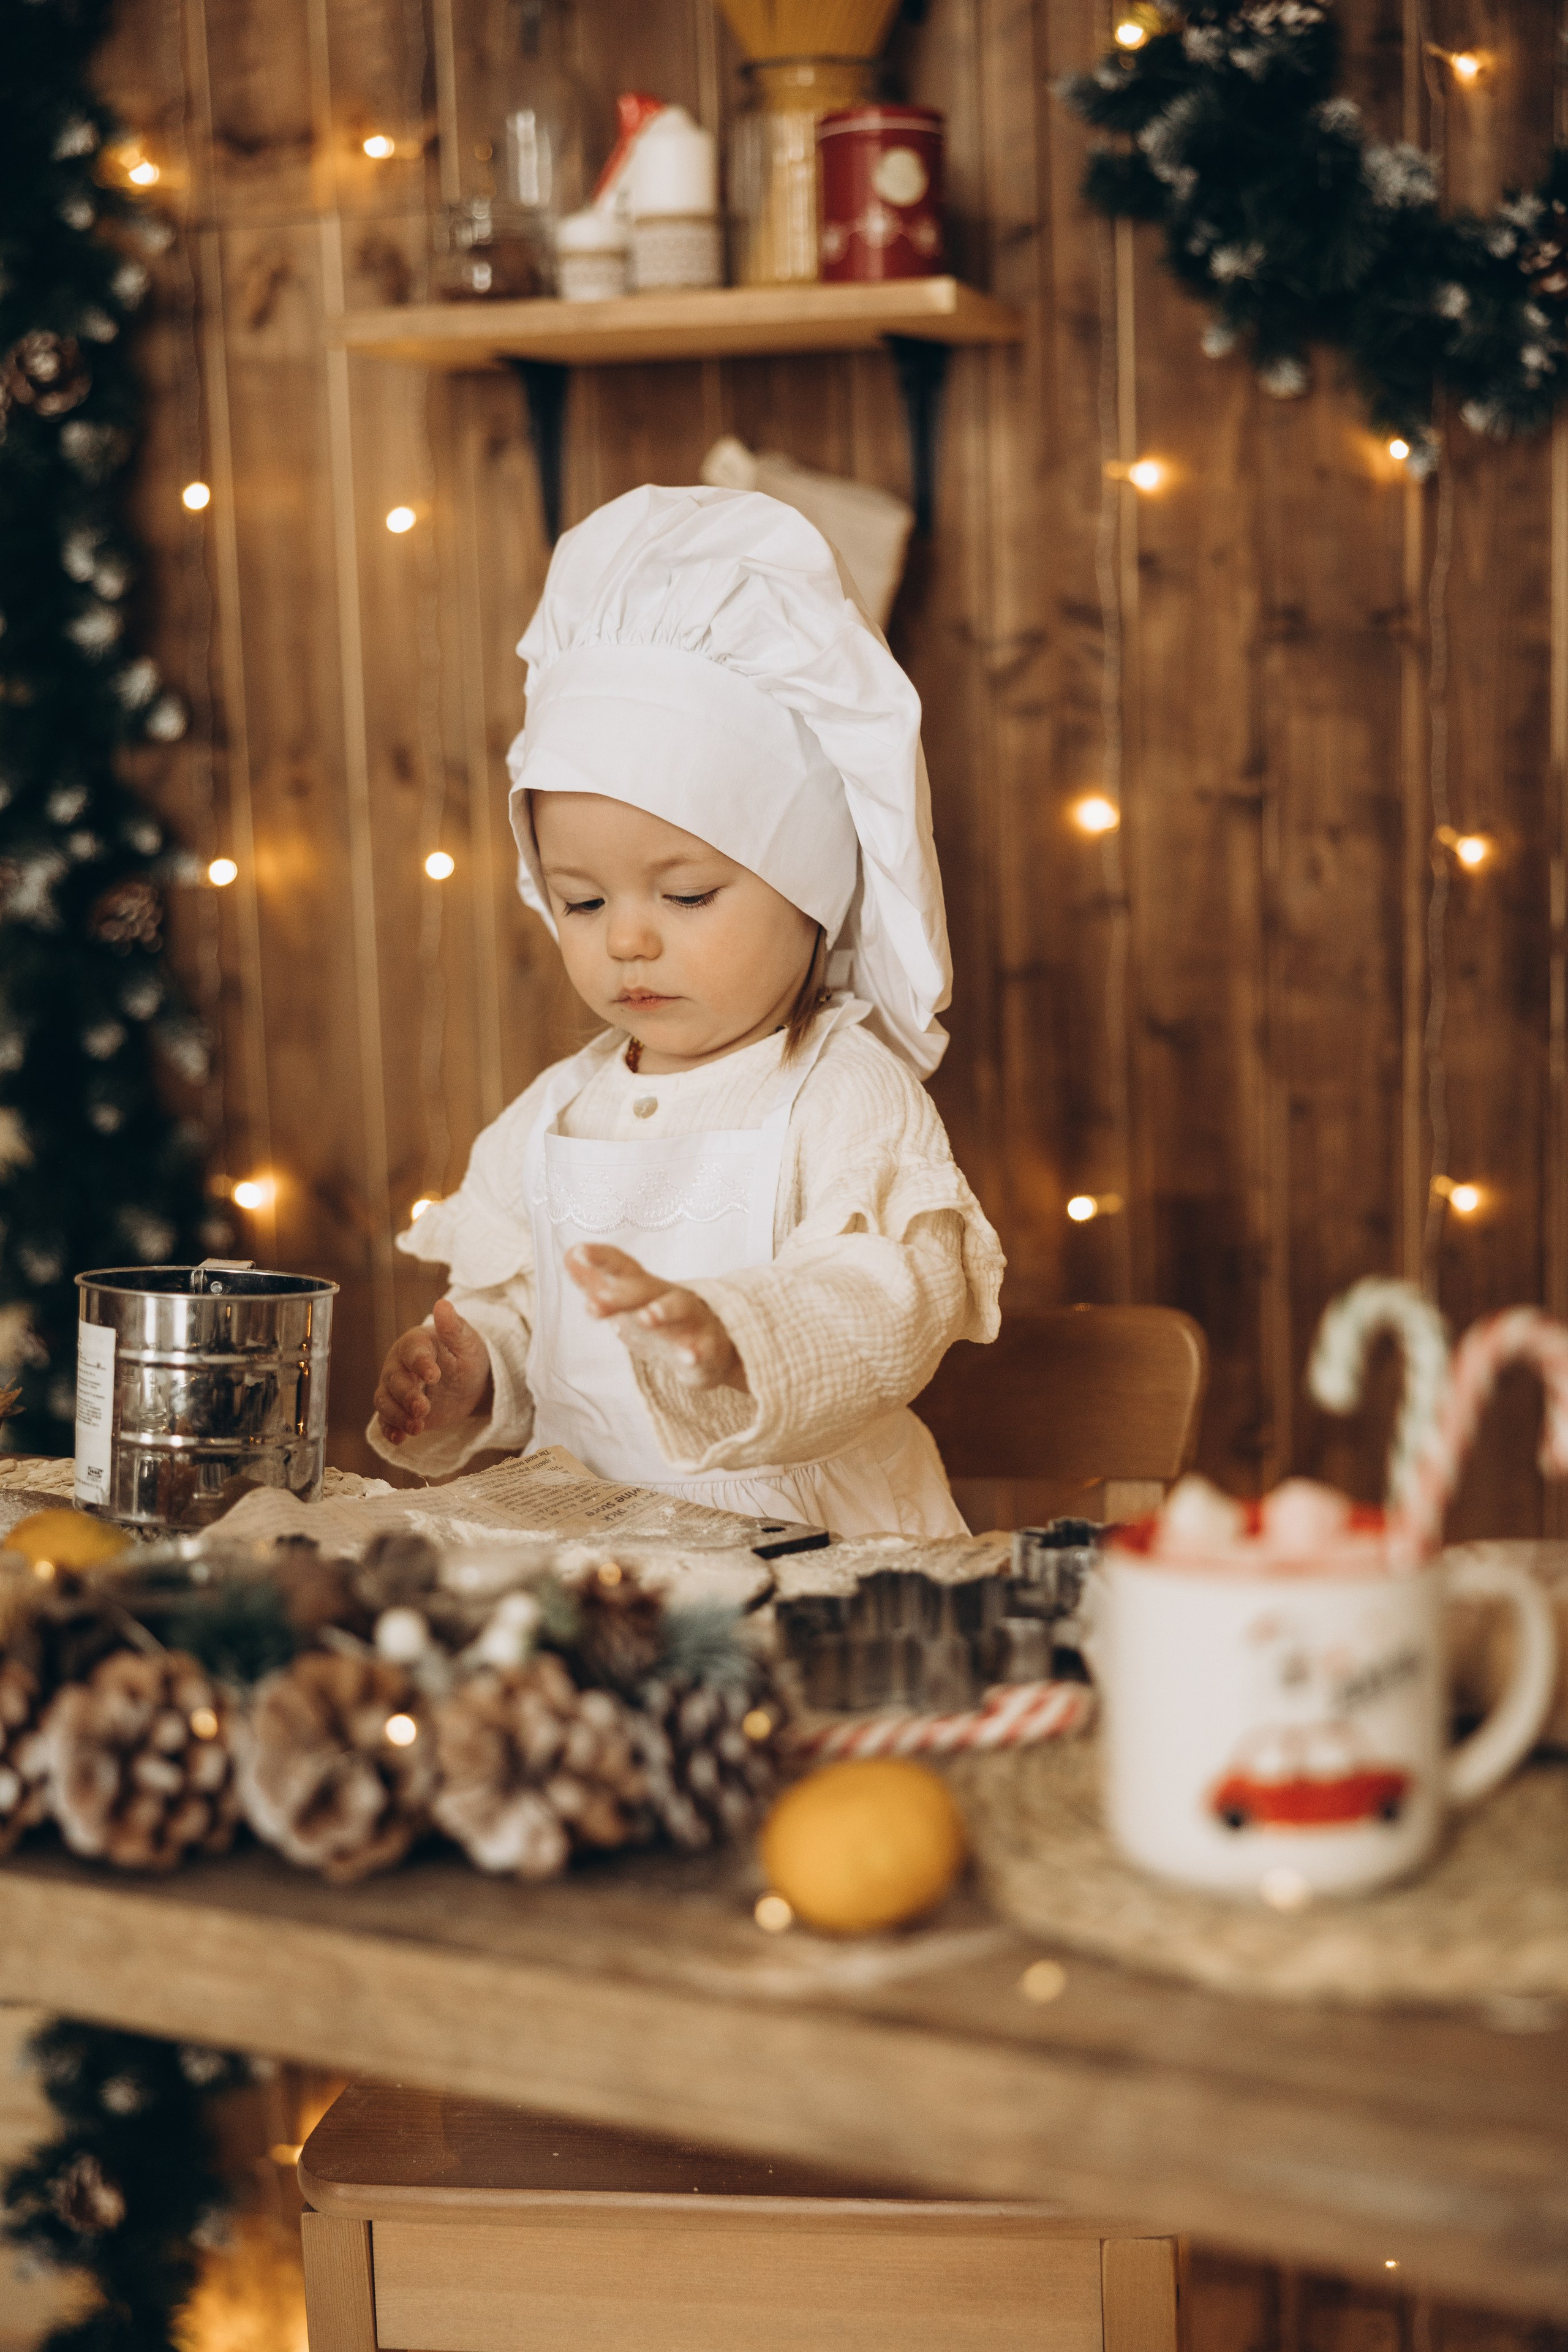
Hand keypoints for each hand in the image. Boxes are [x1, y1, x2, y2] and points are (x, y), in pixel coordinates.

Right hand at [374, 1298, 493, 1444]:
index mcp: (415, 1343)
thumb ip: (454, 1328)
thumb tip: (443, 1304)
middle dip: (407, 1395)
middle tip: (424, 1408)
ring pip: (385, 1402)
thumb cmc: (466, 1356)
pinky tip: (400, 1439)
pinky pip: (387, 1421)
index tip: (434, 1375)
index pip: (411, 1351)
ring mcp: (396, 1390)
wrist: (470, 1383)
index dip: (419, 1363)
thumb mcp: (467, 1343)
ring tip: (417, 1428)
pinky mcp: (399, 1411)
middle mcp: (399, 1365)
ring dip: (398, 1416)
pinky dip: (390, 1430)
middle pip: (394, 1380)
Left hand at [565, 1244, 748, 1393]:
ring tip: (647, 1317)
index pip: (622, 1268)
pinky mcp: (708, 1347)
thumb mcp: (629, 1302)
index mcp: (645, 1288)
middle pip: (646, 1289)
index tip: (579, 1252)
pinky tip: (689, 1357)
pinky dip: (696, 1352)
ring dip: (663, 1313)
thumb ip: (598, 1282)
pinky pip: (703, 1349)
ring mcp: (691, 1320)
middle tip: (597, 1298)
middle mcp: (668, 1297)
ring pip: (679, 1311)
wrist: (710, 1348)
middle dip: (623, 1292)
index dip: (601, 1259)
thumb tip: (569, 1255)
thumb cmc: (662, 1320)